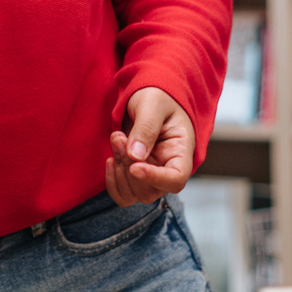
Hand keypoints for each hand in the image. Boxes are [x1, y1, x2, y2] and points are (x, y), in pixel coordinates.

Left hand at [105, 86, 194, 205]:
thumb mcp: (152, 104)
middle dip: (128, 166)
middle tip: (118, 137)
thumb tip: (136, 156)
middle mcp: (168, 169)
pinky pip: (123, 195)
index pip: (176, 179)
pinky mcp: (135, 177)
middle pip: (151, 191)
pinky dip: (112, 182)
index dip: (155, 178)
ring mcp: (152, 176)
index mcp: (181, 151)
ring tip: (116, 139)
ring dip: (119, 172)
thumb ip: (146, 128)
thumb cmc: (156, 96)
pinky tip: (110, 160)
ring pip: (134, 195)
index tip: (134, 167)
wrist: (147, 96)